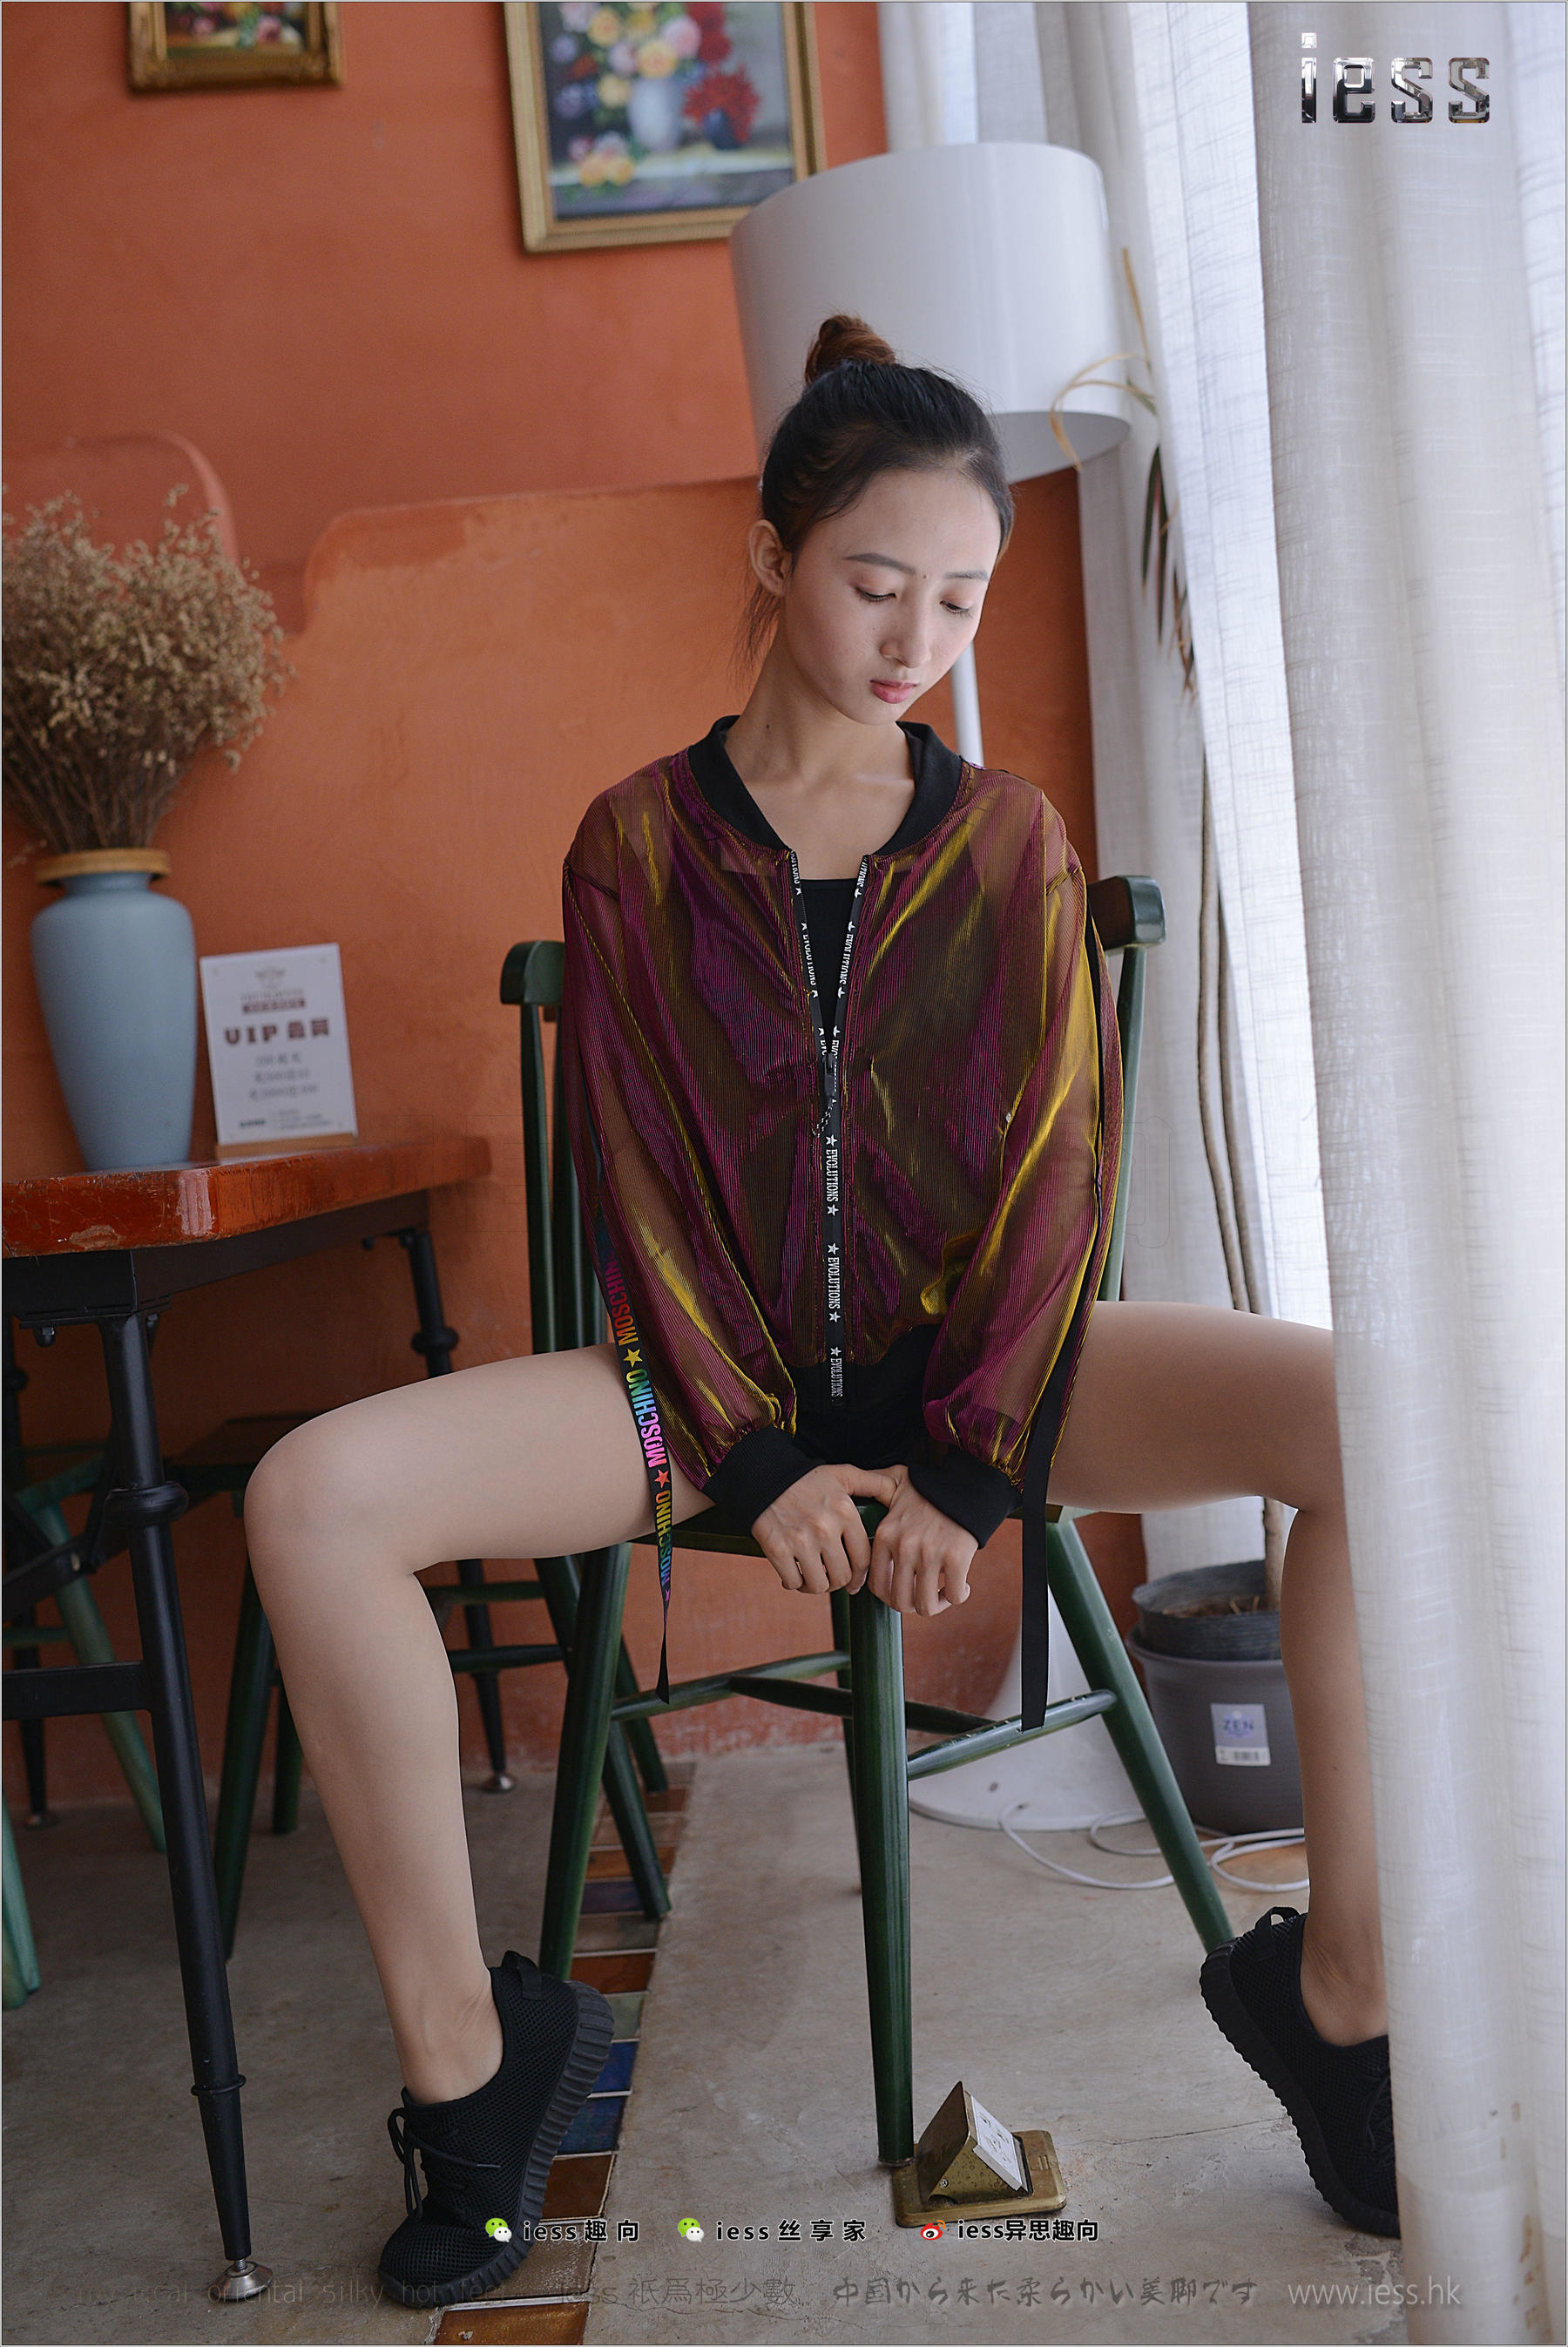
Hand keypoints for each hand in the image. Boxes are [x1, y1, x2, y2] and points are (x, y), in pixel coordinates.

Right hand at [753, 1463, 900, 1596]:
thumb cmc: (807, 1479)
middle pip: (842, 1576)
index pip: (863, 1559)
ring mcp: (800, 1540)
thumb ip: (873, 1483)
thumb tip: (898, 1490)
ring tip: (814, 1578)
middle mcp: (825, 1528)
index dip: (860, 1576)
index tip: (854, 1581)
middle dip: (838, 1583)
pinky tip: (794, 1574)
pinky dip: (794, 1583)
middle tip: (832, 1579)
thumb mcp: (843, 1474)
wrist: (765, 1477)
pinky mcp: (777, 1549)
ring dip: (817, 1586)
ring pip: (819, 1584)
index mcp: (845, 1513)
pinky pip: (793, 1582)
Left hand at [866, 1465, 977, 1616]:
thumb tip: (851, 1492)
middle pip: (899, 1602)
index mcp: (886, 1535)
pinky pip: (954, 1596)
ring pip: (925, 1606)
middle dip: (912, 1605)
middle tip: (923, 1596)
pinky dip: (958, 1595)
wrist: (966, 1483)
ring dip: (936, 1605)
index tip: (904, 1589)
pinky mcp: (956, 1558)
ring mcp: (929, 1554)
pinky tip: (962, 1585)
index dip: (890, 1595)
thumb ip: (871, 1486)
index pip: (876, 1585)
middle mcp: (904, 1547)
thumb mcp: (894, 1482)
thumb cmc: (930, 1487)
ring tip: (942, 1593)